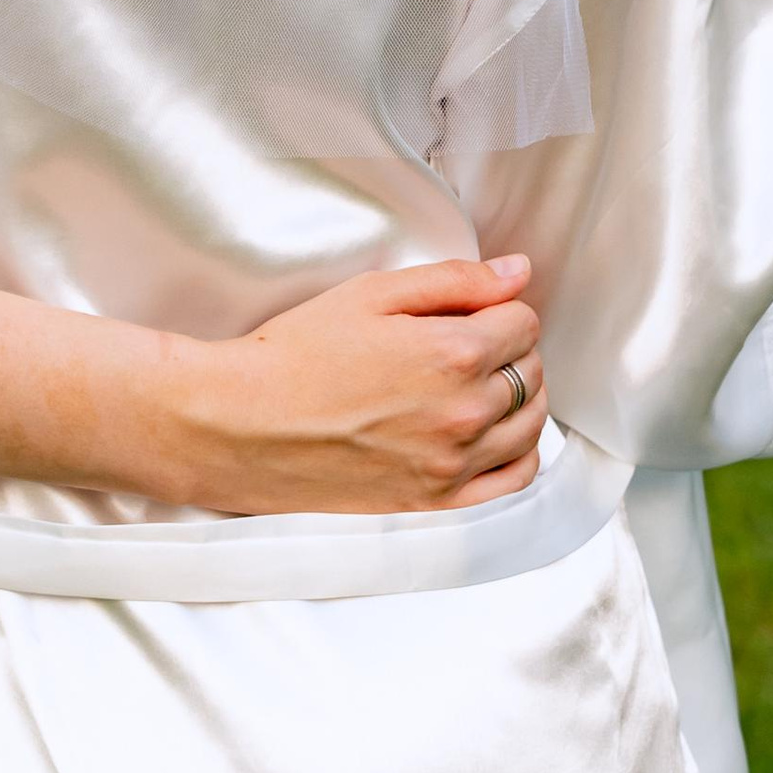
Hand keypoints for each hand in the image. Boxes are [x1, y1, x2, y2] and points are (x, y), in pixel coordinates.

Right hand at [184, 254, 547, 513]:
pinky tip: (493, 433)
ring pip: (532, 423)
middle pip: (531, 371)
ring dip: (518, 396)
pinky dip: (518, 451)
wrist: (241, 425)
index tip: (470, 312)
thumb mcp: (370, 295)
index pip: (523, 322)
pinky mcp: (437, 500)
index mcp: (452, 353)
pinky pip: (514, 477)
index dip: (498, 308)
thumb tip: (517, 272)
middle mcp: (464, 412)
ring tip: (477, 383)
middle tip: (467, 342)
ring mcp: (453, 462)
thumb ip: (454, 281)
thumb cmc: (294, 356)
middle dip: (509, 348)